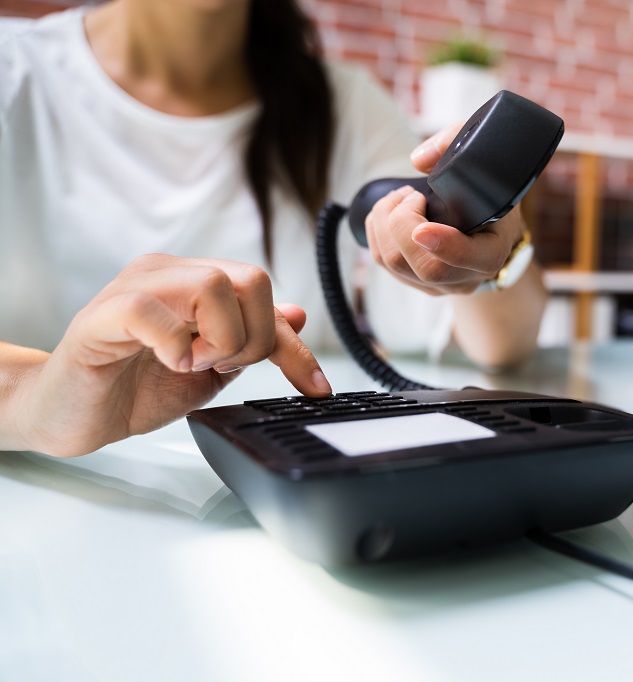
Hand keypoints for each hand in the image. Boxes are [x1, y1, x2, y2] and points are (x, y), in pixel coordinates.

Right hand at [15, 254, 331, 456]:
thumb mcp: (211, 373)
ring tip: (190, 365)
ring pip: (213, 284)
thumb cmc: (133, 390)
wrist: (71, 416)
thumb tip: (295, 315)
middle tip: (219, 368)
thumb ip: (250, 344)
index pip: (266, 298)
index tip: (315, 386)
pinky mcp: (103, 315)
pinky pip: (153, 310)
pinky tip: (165, 362)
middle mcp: (168, 275)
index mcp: (195, 285)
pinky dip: (175, 345)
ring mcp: (134, 289)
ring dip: (218, 340)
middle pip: (251, 279)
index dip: (295, 346)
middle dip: (252, 338)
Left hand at [362, 121, 526, 295]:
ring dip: (384, 223)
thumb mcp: (485, 161)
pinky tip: (390, 213)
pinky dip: (376, 231)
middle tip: (410, 195)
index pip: (469, 259)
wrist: (488, 222)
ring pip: (395, 264)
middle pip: (423, 266)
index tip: (423, 227)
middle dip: (402, 223)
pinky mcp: (414, 282)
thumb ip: (456, 144)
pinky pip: (382, 263)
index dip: (444, 245)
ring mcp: (439, 285)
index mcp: (491, 252)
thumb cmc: (488, 190)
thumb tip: (419, 159)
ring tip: (401, 198)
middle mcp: (466, 277)